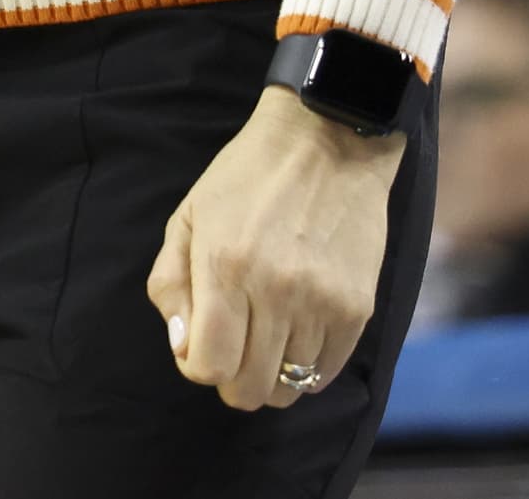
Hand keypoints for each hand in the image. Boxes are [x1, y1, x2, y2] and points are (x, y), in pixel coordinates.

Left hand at [147, 84, 404, 408]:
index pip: (209, 367)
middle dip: (232, 378)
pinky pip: (327, 371)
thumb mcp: (189, 216)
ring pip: (289, 387)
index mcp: (224, 268)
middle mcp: (274, 292)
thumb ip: (171, 284)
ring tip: (269, 334)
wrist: (328, 140)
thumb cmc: (247, 177)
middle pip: (248, 389)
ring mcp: (321, 303)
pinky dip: (307, 367)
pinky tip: (298, 333)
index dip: (198, 366)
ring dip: (271, 372)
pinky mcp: (358, 308)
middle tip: (235, 347)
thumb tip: (182, 348)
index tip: (203, 343)